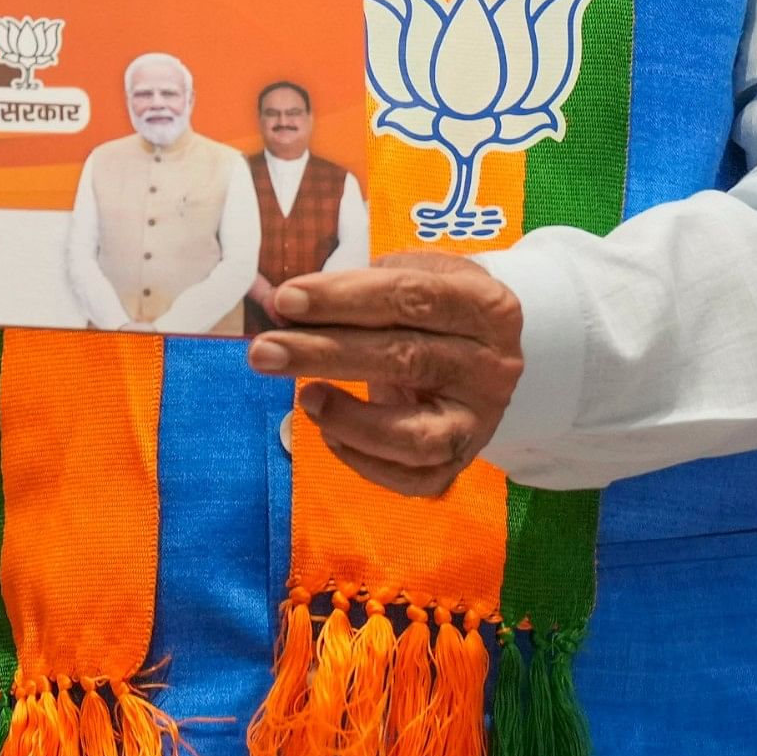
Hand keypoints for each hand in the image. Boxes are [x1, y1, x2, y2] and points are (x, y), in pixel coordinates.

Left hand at [245, 255, 524, 498]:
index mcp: (487, 306)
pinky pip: (411, 478)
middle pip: (406, 359)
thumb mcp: (409, 277)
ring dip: (350, 419)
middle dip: (325, 354)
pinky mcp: (461, 462)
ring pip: (416, 435)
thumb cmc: (431, 309)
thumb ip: (353, 288)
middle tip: (263, 350)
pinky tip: (328, 430)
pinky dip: (362, 459)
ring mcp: (480, 421)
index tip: (286, 300)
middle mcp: (493, 366)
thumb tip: (281, 307)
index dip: (344, 299)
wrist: (481, 355)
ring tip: (304, 397)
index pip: (411, 298)